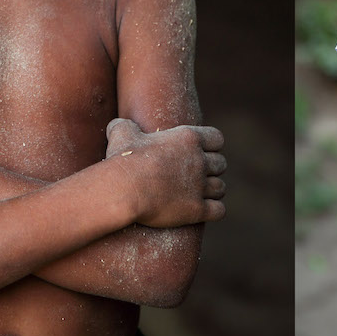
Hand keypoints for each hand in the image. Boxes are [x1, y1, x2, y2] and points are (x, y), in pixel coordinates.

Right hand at [105, 118, 225, 227]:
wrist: (124, 190)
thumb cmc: (123, 160)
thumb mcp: (121, 134)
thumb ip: (124, 126)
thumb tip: (116, 125)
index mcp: (189, 138)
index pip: (217, 139)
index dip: (211, 146)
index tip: (202, 152)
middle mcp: (199, 161)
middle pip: (221, 164)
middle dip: (212, 169)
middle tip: (199, 175)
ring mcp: (200, 186)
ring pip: (221, 187)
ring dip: (213, 190)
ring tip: (202, 194)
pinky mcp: (197, 210)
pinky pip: (219, 210)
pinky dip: (214, 211)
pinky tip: (204, 211)